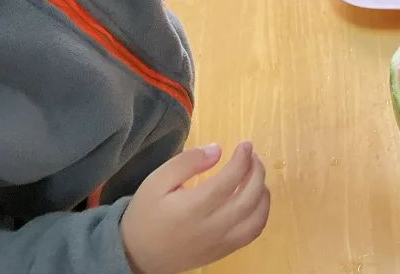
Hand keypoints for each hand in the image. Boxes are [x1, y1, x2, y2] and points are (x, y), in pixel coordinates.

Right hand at [121, 143, 270, 273]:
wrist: (136, 254)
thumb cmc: (146, 214)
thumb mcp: (157, 181)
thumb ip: (187, 162)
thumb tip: (218, 150)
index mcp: (192, 209)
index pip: (229, 181)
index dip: (243, 160)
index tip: (245, 145)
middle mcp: (210, 228)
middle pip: (248, 199)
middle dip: (257, 172)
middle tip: (254, 156)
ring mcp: (219, 243)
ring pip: (256, 219)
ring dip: (263, 193)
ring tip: (256, 175)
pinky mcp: (223, 252)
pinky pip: (252, 234)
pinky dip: (261, 213)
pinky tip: (255, 198)